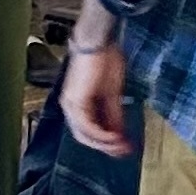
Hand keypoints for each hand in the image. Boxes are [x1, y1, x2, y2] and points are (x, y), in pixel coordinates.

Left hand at [60, 5, 131, 155]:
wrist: (98, 42)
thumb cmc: (105, 60)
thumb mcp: (113, 93)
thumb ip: (114, 113)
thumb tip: (120, 132)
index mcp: (80, 105)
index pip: (90, 130)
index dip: (107, 142)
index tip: (124, 148)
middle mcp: (71, 107)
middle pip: (84, 136)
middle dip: (105, 147)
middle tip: (123, 152)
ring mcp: (71, 105)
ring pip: (84, 134)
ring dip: (104, 143)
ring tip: (121, 147)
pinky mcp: (75, 101)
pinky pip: (86, 125)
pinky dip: (101, 134)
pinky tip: (114, 137)